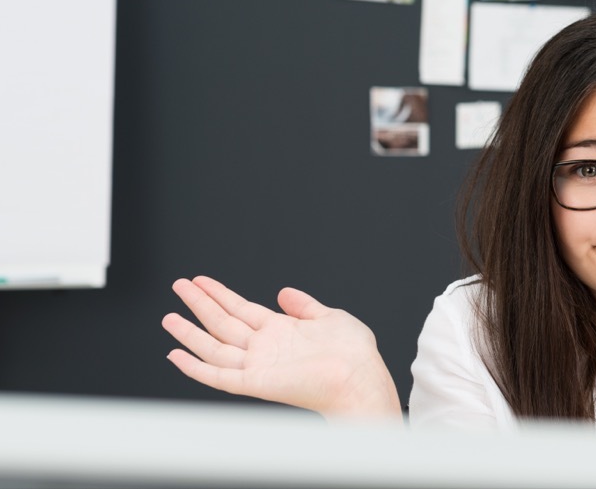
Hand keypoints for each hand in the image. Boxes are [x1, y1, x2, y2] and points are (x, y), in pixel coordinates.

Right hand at [162, 276, 402, 418]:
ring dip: (190, 332)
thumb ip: (304, 305)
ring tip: (169, 316)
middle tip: (178, 285)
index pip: (241, 308)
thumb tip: (284, 292)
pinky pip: (218, 375)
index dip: (220, 293)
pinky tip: (177, 354)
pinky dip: (195, 366)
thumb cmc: (352, 353)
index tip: (200, 280)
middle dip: (200, 303)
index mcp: (281, 330)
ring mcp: (258, 364)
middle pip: (223, 322)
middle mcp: (265, 347)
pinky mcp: (255, 382)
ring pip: (214, 346)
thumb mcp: (328, 317)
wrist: (359, 377)